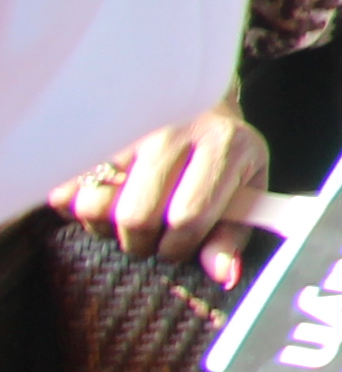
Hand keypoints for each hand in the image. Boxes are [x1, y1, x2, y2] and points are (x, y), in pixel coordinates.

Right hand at [55, 102, 266, 270]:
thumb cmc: (224, 151)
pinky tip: (103, 198)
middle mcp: (173, 132)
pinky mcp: (92, 134)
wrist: (198, 96)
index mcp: (222, 146)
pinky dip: (76, 206)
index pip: (187, 217)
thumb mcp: (247, 187)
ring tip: (126, 214)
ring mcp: (127, 130)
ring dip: (105, 226)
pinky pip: (65, 188)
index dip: (178, 246)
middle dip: (142, 242)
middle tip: (153, 233)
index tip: (179, 243)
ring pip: (94, 204)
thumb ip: (234, 234)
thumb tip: (222, 274)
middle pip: (136, 216)